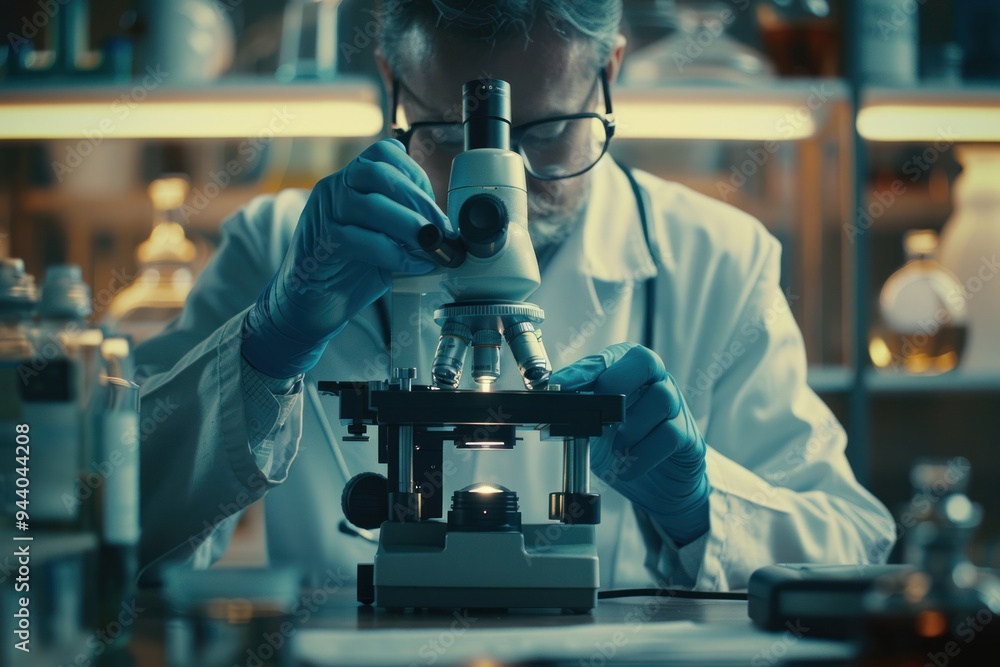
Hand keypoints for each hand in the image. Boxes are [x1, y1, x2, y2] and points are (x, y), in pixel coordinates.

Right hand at [242, 139, 447, 377]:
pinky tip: (413, 265)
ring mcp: (323, 214)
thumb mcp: (384, 239)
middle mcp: (334, 189)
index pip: (385, 153)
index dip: (416, 174)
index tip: (434, 205)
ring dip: (410, 226)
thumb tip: (447, 230)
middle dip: (419, 202)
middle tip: (443, 230)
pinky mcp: (319, 243)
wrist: (309, 304)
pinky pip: (360, 239)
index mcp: (351, 181)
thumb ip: (407, 227)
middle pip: (380, 174)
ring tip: (432, 246)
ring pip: (371, 205)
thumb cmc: (349, 270)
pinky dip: (393, 253)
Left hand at [550, 342, 709, 545]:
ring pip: (661, 397)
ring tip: (616, 449)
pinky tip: (628, 466)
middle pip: (645, 361)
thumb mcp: (593, 429)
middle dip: (616, 383)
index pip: (609, 357)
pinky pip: (670, 435)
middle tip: (598, 413)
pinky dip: (643, 454)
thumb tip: (552, 401)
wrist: (657, 485)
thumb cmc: (623, 447)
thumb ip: (578, 412)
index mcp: (628, 372)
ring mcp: (676, 406)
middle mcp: (655, 381)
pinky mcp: (688, 436)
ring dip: (631, 426)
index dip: (584, 369)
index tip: (560, 383)